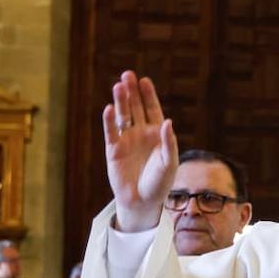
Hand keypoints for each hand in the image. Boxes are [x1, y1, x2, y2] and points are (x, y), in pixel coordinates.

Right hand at [104, 71, 178, 231]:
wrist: (142, 202)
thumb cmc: (160, 183)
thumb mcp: (169, 163)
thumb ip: (169, 143)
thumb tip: (168, 122)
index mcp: (156, 134)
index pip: (152, 109)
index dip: (148, 95)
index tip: (144, 80)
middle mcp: (140, 133)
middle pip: (135, 107)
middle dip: (132, 92)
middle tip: (127, 75)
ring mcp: (126, 140)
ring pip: (122, 116)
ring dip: (120, 101)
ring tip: (118, 86)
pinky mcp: (113, 150)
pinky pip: (110, 132)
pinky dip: (109, 121)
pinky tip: (109, 109)